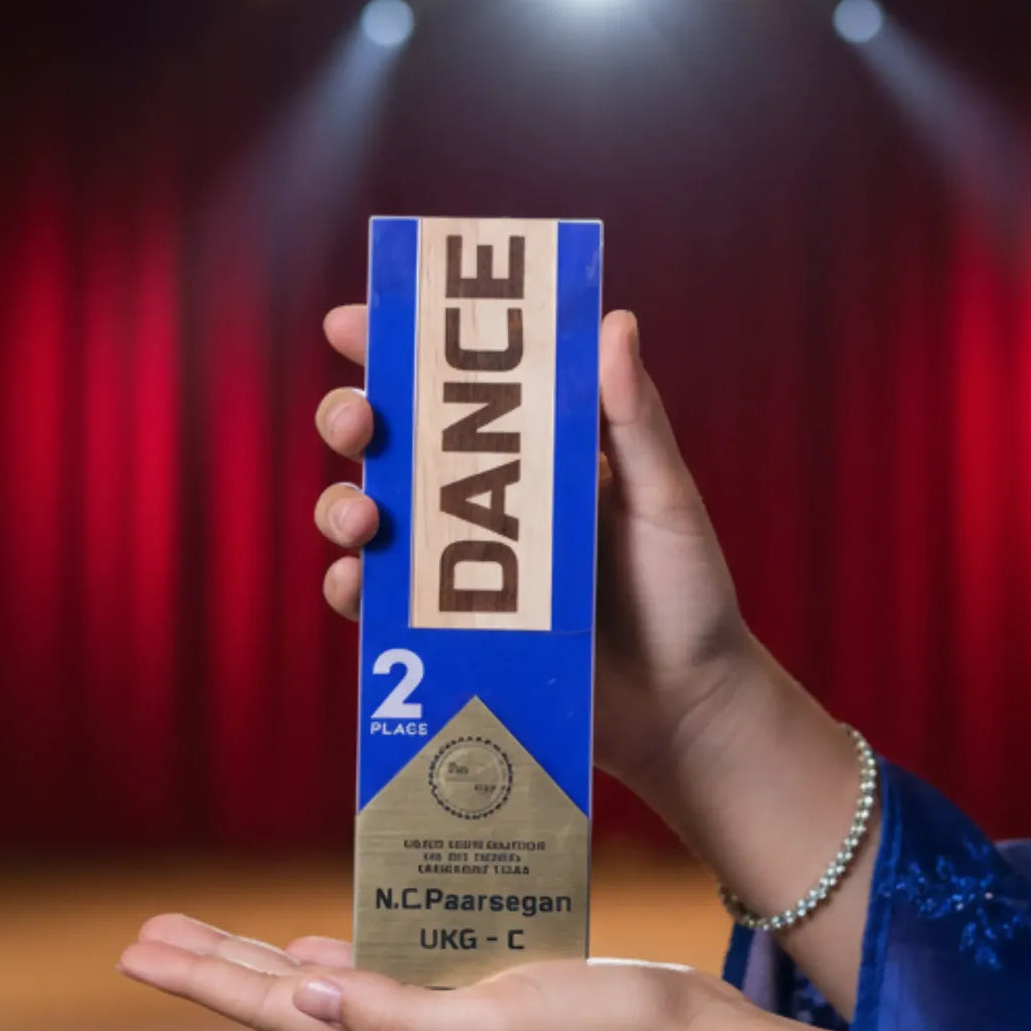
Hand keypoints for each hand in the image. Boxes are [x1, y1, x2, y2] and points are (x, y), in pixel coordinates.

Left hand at [116, 913, 837, 1030]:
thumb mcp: (495, 1027)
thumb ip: (400, 1016)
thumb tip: (306, 991)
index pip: (278, 1010)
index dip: (205, 981)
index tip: (139, 952)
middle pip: (285, 994)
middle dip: (213, 965)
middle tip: (147, 937)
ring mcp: (438, 1011)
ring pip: (325, 976)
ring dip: (263, 955)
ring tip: (212, 936)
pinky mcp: (474, 985)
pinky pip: (384, 960)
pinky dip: (341, 944)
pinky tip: (321, 938)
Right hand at [316, 303, 878, 1022]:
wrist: (685, 709)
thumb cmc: (687, 596)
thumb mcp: (667, 502)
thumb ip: (637, 421)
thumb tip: (613, 320)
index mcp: (534, 454)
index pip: (457, 386)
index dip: (398, 346)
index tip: (354, 320)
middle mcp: (484, 505)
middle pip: (393, 445)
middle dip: (354, 419)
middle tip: (358, 422)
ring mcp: (460, 571)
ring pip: (371, 520)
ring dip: (343, 506)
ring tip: (364, 520)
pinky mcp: (448, 634)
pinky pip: (379, 607)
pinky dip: (352, 590)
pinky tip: (356, 584)